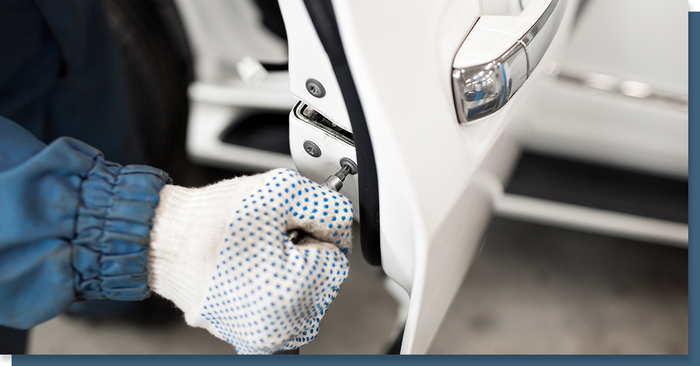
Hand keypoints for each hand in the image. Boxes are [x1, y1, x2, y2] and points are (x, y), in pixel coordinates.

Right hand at [147, 169, 352, 353]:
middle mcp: (281, 326)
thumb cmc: (212, 221)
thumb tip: (341, 224)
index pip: (337, 256)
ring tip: (251, 256)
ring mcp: (262, 335)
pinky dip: (268, 289)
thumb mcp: (282, 191)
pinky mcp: (245, 336)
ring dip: (287, 273)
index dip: (312, 231)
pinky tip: (245, 272)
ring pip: (301, 295)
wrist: (163, 241)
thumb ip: (327, 206)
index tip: (284, 227)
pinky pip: (277, 308)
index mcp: (296, 292)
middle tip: (265, 240)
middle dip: (302, 254)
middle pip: (321, 280)